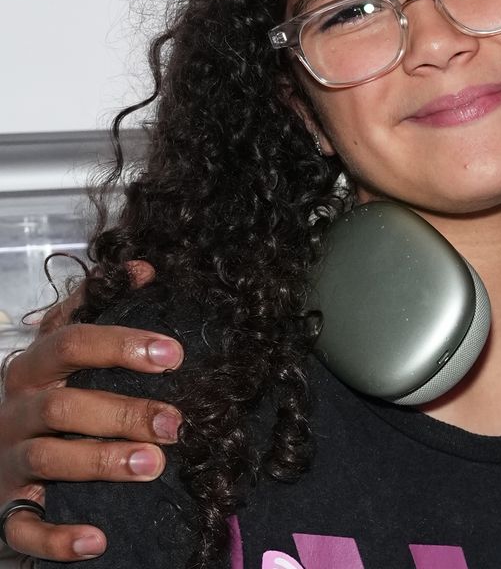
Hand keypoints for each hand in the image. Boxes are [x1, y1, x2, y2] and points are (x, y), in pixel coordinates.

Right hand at [1, 261, 179, 559]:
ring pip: (49, 459)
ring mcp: (7, 462)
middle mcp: (16, 412)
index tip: (175, 354)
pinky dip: (57, 537)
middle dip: (123, 412)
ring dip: (102, 461)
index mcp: (34, 369)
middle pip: (64, 406)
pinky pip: (24, 528)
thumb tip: (144, 267)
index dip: (122, 344)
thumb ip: (96, 308)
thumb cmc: (46, 401)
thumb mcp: (63, 352)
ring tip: (154, 465)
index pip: (71, 342)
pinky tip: (96, 541)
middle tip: (177, 423)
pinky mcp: (4, 510)